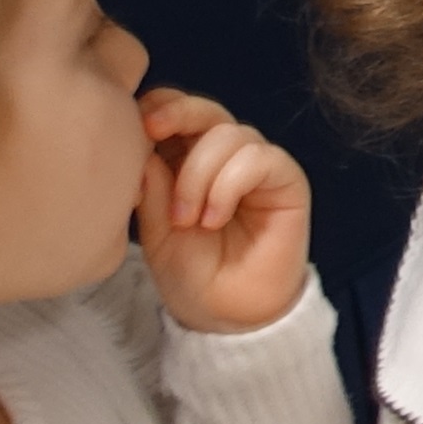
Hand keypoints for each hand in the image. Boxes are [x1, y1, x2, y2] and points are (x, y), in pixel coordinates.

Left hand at [133, 87, 311, 333]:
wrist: (225, 316)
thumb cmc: (191, 273)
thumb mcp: (156, 230)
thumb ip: (151, 188)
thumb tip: (139, 143)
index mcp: (188, 159)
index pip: (177, 111)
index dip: (158, 107)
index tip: (136, 125)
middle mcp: (224, 155)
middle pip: (206, 109)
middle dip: (178, 113)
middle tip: (153, 132)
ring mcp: (257, 165)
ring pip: (229, 134)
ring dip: (199, 174)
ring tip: (188, 220)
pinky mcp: (286, 179)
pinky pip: (259, 158)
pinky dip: (228, 184)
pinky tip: (213, 219)